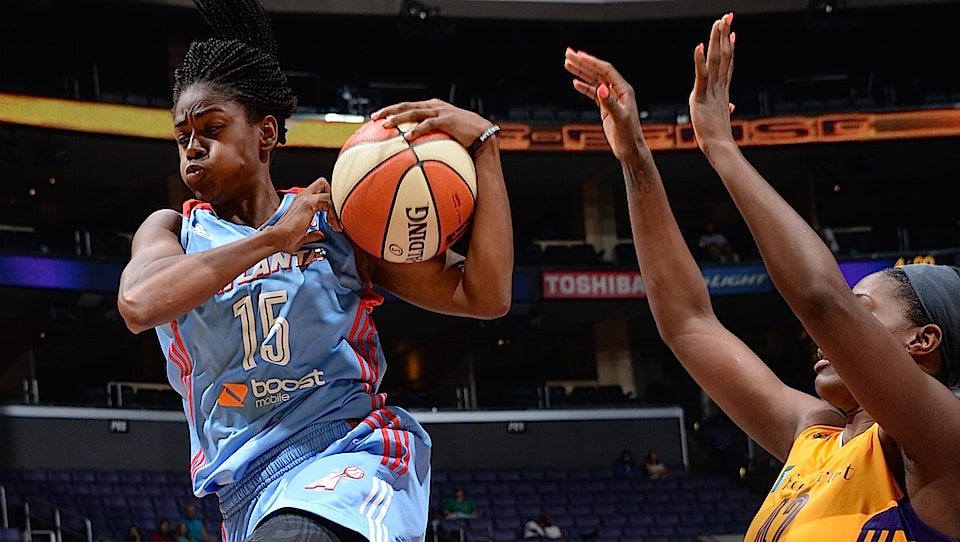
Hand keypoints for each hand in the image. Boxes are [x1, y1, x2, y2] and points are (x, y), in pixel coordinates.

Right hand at [267, 177, 341, 252]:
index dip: (329, 204)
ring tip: (335, 224)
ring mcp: (305, 198)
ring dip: (336, 209)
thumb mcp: (303, 235)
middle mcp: (303, 197)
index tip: (332, 221)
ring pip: (329, 192)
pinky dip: (334, 214)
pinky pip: (329, 202)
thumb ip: (314, 233)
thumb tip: (321, 234)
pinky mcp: (308, 202)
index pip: (320, 192)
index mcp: (301, 202)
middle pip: (323, 183)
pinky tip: (333, 225)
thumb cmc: (285, 238)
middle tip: (335, 214)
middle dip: (333, 197)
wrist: (277, 239)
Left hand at [371, 99, 493, 149]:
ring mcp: (441, 111)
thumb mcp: (445, 134)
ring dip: (398, 118)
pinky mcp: (447, 120)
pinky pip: (428, 124)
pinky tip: (407, 137)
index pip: (408, 106)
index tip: (377, 117)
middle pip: (406, 106)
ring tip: (386, 125)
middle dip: (389, 110)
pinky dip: (417, 130)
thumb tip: (415, 152)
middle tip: (374, 117)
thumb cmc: (465, 138)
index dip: (392, 110)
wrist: (484, 134)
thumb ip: (431, 137)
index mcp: (432, 107)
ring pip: (414, 112)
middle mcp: (434, 106)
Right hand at [564, 47, 644, 161]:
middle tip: (568, 54)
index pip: (605, 70)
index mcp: (624, 90)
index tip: (578, 55)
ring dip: (581, 72)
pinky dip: (584, 87)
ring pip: (594, 80)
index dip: (591, 62)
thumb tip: (601, 88)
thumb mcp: (619, 119)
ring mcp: (611, 98)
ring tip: (567, 64)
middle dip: (582, 62)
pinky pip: (593, 93)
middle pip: (598, 72)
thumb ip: (609, 103)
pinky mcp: (606, 107)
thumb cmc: (629, 136)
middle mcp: (618, 91)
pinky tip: (575, 82)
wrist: (630, 150)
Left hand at [689, 12, 736, 155]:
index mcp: (722, 91)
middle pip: (724, 56)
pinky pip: (701, 75)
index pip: (727, 65)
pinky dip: (699, 60)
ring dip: (716, 40)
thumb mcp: (720, 118)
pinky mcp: (701, 97)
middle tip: (728, 16)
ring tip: (719, 22)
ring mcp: (711, 91)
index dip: (729, 48)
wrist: (720, 148)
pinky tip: (698, 46)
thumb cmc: (719, 137)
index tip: (732, 33)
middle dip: (725, 35)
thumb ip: (725, 107)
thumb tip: (731, 105)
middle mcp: (719, 87)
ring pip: (715, 60)